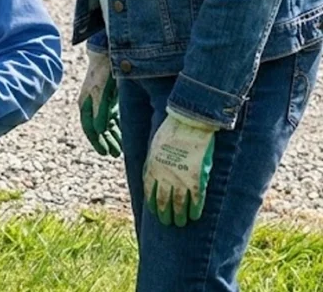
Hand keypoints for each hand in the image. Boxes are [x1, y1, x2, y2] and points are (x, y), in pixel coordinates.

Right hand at [77, 50, 121, 156]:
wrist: (107, 54)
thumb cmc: (102, 73)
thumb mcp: (100, 92)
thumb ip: (100, 111)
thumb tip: (99, 131)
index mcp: (86, 104)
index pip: (90, 128)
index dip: (97, 142)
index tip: (105, 153)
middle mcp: (93, 105)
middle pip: (99, 129)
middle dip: (107, 141)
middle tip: (115, 154)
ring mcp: (102, 102)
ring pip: (107, 124)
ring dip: (113, 136)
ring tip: (121, 148)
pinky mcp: (111, 99)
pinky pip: (114, 117)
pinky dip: (118, 127)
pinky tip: (125, 134)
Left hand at [143, 110, 216, 226]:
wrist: (187, 122)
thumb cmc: (170, 131)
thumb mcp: (154, 146)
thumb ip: (154, 161)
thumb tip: (152, 172)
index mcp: (152, 168)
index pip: (150, 191)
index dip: (153, 204)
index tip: (154, 212)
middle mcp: (164, 176)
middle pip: (163, 201)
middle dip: (165, 213)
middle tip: (168, 222)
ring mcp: (180, 178)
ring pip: (179, 203)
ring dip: (179, 215)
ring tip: (181, 223)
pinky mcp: (196, 177)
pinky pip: (196, 198)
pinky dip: (195, 209)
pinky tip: (195, 216)